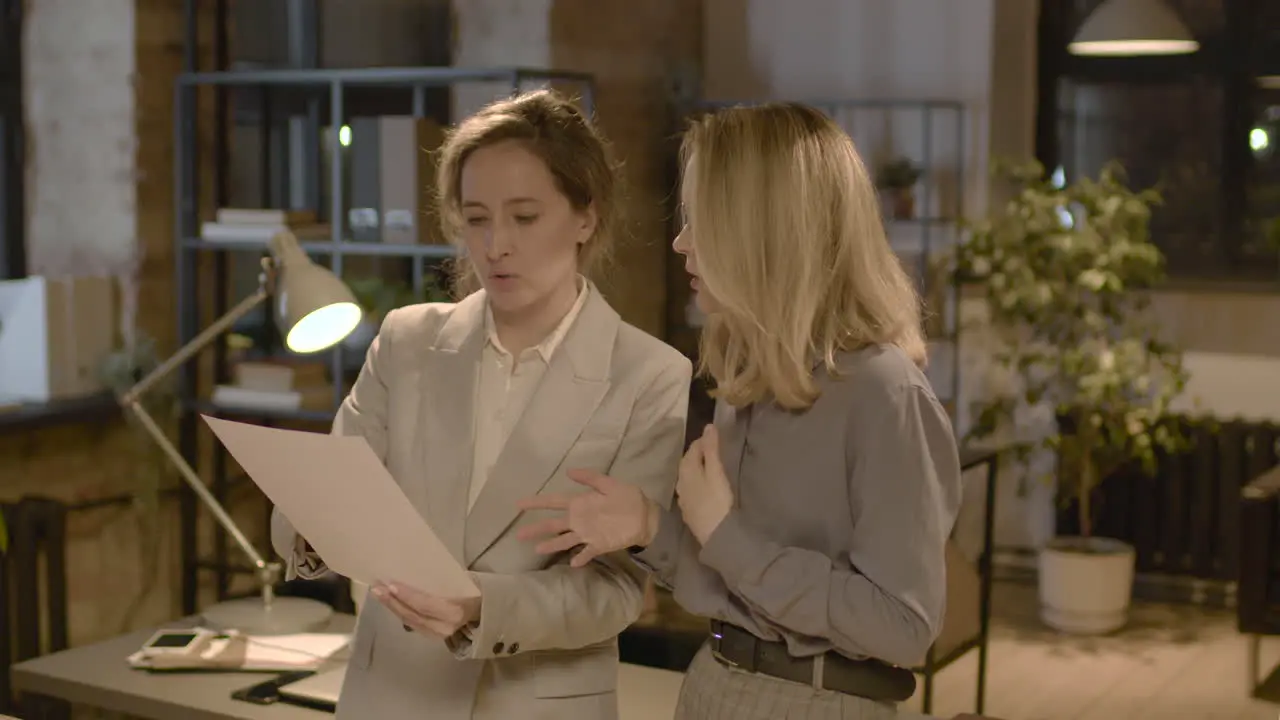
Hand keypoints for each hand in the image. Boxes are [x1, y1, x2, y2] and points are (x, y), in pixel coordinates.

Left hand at [371, 582, 480, 638]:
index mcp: (455, 613)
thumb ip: (439, 581)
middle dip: (393, 601)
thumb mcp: (460, 582)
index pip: (425, 605)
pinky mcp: (431, 637)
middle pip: (413, 614)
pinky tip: (389, 602)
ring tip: (378, 593)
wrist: (482, 612)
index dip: (407, 596)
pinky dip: (399, 612)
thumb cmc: (470, 591)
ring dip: (392, 607)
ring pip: (409, 620)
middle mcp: (445, 628)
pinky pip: (411, 624)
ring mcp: (437, 635)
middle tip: (377, 587)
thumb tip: (412, 569)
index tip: (390, 584)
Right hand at [515, 469, 656, 567]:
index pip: (554, 502)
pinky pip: (587, 552)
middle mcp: (580, 519)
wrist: (646, 516)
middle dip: (537, 528)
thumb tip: (568, 471)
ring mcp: (588, 533)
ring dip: (552, 545)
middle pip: (554, 524)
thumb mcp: (609, 484)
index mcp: (580, 503)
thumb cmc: (628, 498)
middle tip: (519, 533)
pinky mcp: (599, 545)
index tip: (519, 504)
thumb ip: (590, 478)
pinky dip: (580, 557)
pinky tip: (573, 562)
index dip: (537, 503)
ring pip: (565, 540)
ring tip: (537, 549)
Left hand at [677, 424, 733, 544]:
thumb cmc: (718, 500)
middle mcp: (680, 482)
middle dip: (697, 453)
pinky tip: (701, 486)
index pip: (693, 449)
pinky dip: (695, 482)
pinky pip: (689, 489)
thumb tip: (708, 426)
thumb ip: (711, 450)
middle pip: (687, 462)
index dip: (703, 441)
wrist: (716, 534)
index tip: (714, 436)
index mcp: (687, 470)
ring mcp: (683, 497)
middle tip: (711, 448)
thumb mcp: (716, 472)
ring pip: (686, 476)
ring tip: (707, 465)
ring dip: (695, 468)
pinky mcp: (688, 510)